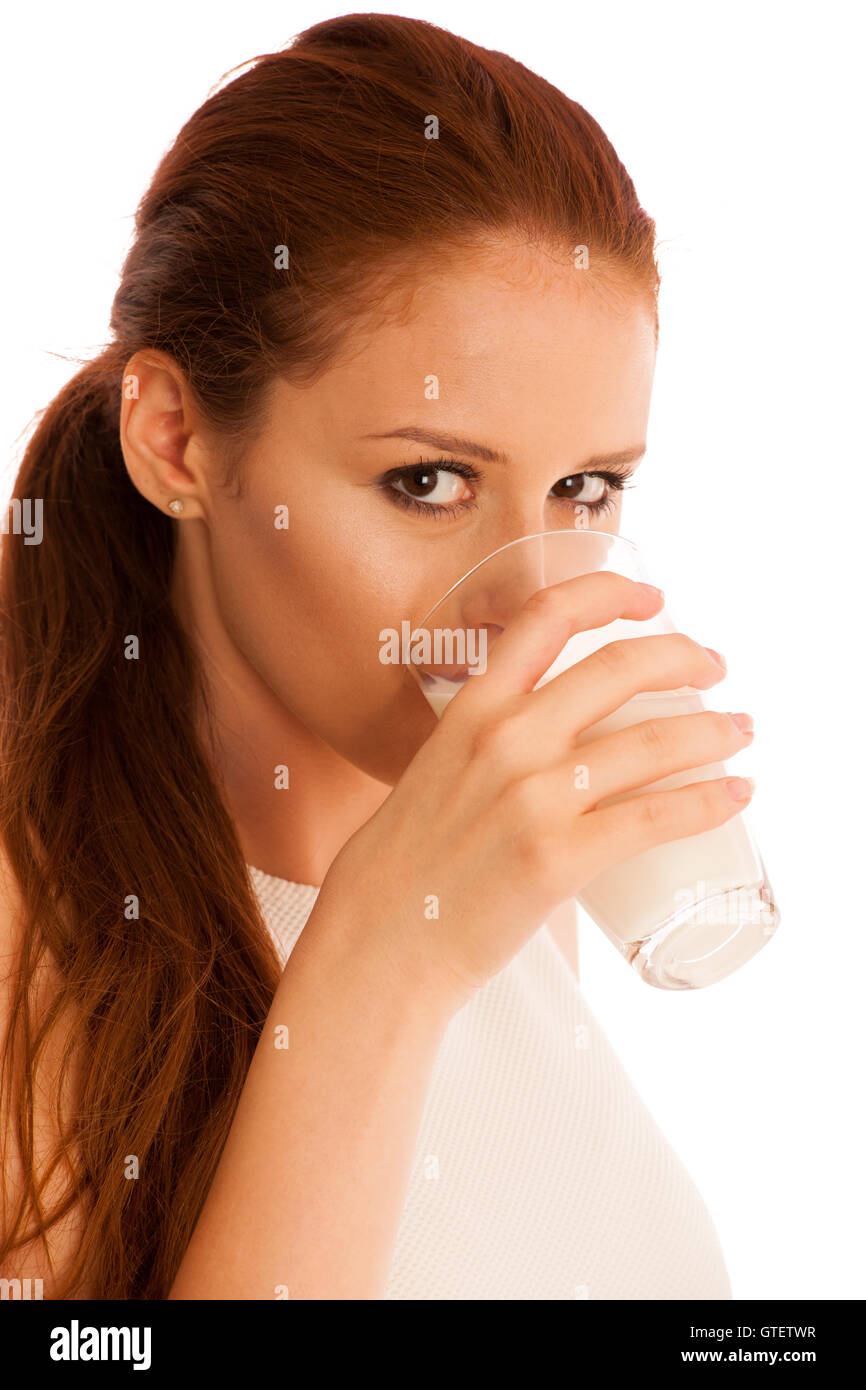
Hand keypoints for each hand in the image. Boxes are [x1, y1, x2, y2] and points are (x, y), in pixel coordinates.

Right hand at [314, 573, 750, 1017]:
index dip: (609, 592)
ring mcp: (533, 799)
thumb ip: (480, 749)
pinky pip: (656, 818)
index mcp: (470, 711)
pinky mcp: (558, 858)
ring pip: (653, 742)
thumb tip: (536, 745)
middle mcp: (505, 740)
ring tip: (740, 732)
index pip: (546, 616)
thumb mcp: (431, 775)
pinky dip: (710, 801)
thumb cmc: (399, 870)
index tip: (653, 599)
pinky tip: (737, 796)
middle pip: (620, 668)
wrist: (377, 944)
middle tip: (713, 669)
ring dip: (715, 731)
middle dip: (685, 658)